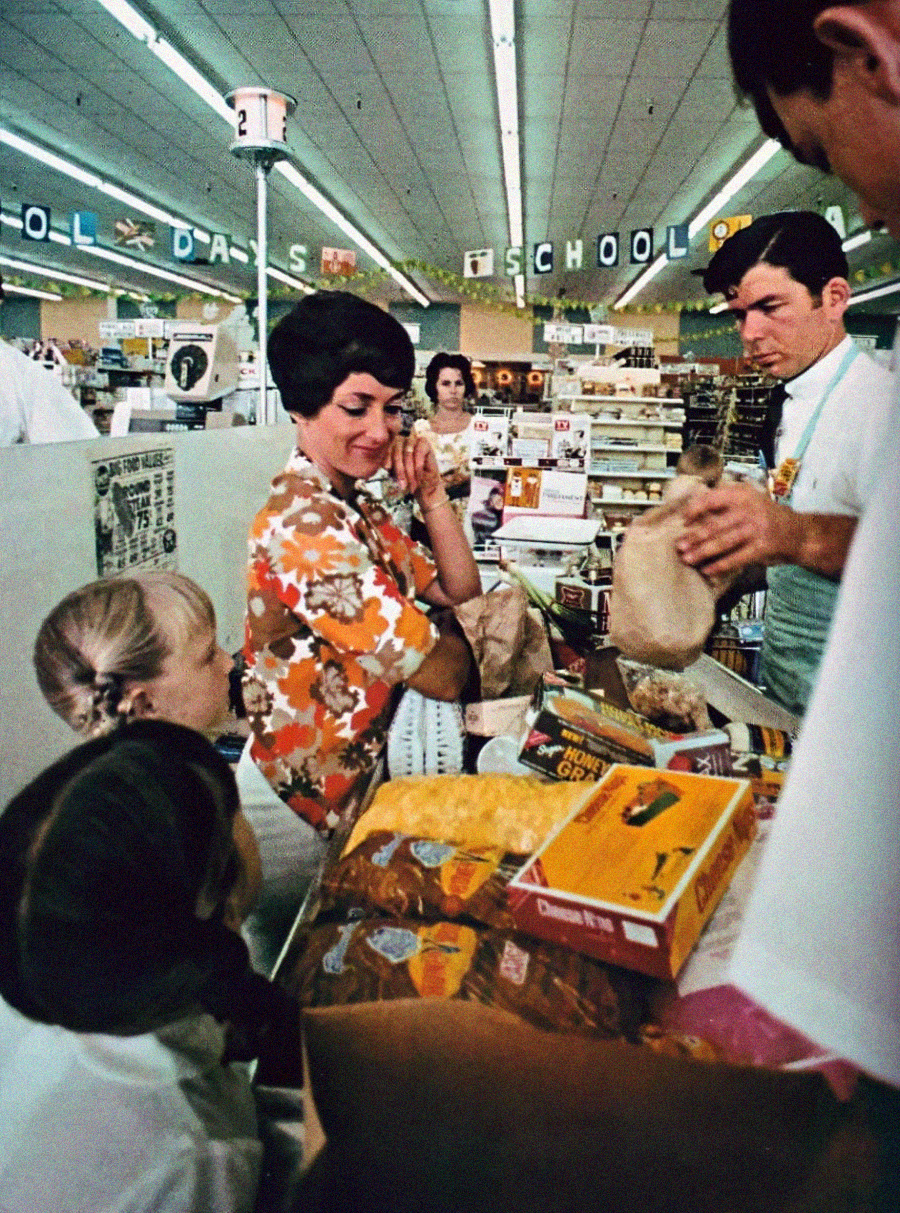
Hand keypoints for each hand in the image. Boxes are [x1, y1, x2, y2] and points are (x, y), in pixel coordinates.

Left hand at [386, 434, 444, 507]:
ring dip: (409, 471)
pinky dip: (418, 468)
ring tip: (411, 484)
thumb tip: (386, 466)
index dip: (387, 460)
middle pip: (397, 453)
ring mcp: (413, 439)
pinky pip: (419, 454)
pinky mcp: (424, 442)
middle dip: (399, 471)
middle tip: (402, 485)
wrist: (426, 483)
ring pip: (408, 454)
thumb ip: (391, 468)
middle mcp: (402, 440)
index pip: (387, 451)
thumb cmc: (409, 477)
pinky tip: (419, 477)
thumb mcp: (396, 473)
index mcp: (391, 445)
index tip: (387, 469)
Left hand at [676, 482, 795, 576]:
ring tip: (688, 558)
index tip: (683, 521)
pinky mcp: (762, 547)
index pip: (711, 499)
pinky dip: (720, 565)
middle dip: (694, 537)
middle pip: (714, 525)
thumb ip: (726, 505)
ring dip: (702, 552)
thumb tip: (694, 516)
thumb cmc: (767, 517)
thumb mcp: (750, 501)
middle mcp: (749, 509)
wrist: (799, 533)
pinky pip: (736, 558)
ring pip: (723, 542)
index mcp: (742, 494)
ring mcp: (756, 528)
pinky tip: (708, 570)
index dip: (694, 510)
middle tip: (679, 546)